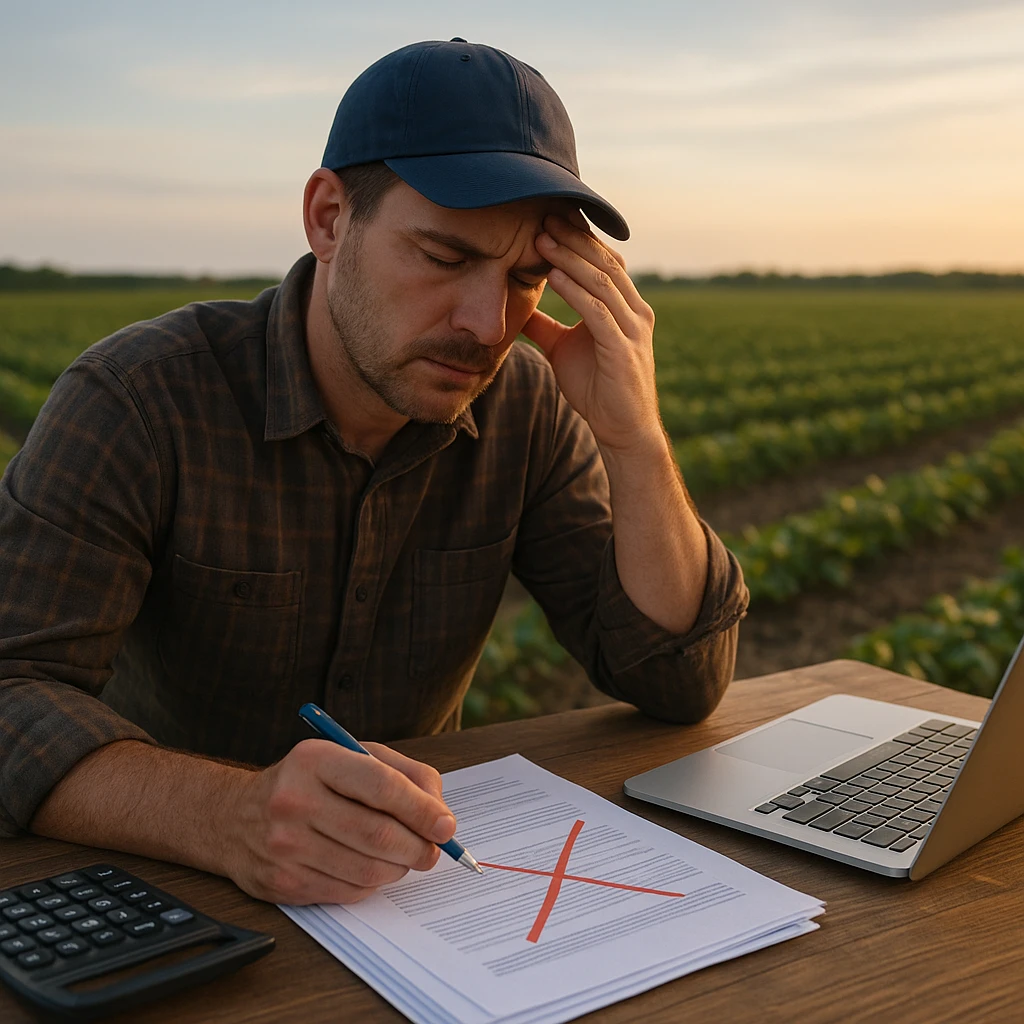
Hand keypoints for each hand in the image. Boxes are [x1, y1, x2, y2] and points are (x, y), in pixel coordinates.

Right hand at [227, 739, 456, 904]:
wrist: (234, 817)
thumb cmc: (308, 782)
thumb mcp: (350, 756)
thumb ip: (403, 774)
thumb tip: (440, 814)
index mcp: (315, 760)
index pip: (381, 786)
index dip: (421, 809)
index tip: (446, 825)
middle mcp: (295, 801)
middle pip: (378, 834)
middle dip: (418, 847)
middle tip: (432, 850)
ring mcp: (285, 846)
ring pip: (367, 870)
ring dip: (398, 868)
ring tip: (402, 857)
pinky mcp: (283, 883)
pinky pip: (348, 892)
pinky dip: (372, 884)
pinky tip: (369, 867)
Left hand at [522, 213, 660, 453]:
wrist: (621, 430)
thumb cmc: (596, 388)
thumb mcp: (562, 347)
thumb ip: (544, 323)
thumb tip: (514, 303)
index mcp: (624, 307)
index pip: (604, 261)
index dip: (578, 238)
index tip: (547, 217)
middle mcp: (635, 311)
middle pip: (604, 262)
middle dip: (573, 238)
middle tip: (543, 216)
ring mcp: (633, 329)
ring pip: (602, 282)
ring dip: (570, 258)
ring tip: (542, 239)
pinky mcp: (623, 350)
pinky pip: (599, 312)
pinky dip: (576, 291)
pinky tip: (554, 276)